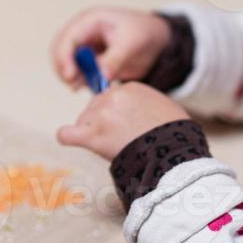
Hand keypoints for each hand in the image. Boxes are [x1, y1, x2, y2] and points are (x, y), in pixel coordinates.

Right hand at [49, 6, 171, 89]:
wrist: (156, 40)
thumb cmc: (144, 33)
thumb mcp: (132, 44)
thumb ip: (115, 58)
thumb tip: (101, 75)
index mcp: (90, 20)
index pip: (68, 38)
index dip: (64, 57)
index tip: (70, 76)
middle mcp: (82, 32)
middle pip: (59, 50)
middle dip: (63, 68)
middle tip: (75, 85)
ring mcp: (83, 46)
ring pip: (64, 63)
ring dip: (71, 77)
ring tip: (89, 85)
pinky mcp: (88, 60)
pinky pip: (76, 72)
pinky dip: (79, 81)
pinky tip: (92, 86)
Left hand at [56, 82, 190, 159]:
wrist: (174, 153)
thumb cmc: (175, 135)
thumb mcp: (165, 107)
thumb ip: (146, 103)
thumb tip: (141, 110)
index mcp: (131, 88)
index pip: (111, 98)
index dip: (116, 115)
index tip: (125, 128)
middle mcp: (112, 96)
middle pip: (94, 108)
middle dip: (101, 123)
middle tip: (119, 141)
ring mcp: (100, 115)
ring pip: (83, 122)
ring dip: (91, 134)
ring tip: (112, 148)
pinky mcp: (91, 135)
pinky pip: (66, 134)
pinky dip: (67, 137)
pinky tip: (69, 140)